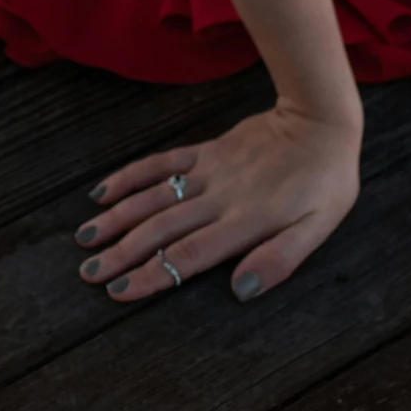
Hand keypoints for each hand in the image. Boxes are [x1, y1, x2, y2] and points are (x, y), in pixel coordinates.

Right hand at [74, 101, 360, 303]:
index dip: (152, 273)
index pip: (188, 254)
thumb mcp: (319, 228)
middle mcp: (220, 198)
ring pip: (154, 196)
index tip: (118, 290)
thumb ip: (280, 259)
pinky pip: (163, 162)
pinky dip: (131, 175)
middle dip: (122, 252)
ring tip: (85, 237)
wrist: (321, 120)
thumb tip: (239, 290)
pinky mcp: (208, 151)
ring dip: (117, 217)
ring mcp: (210, 171)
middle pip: (162, 228)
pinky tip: (104, 190)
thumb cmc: (325, 182)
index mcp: (245, 222)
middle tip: (88, 271)